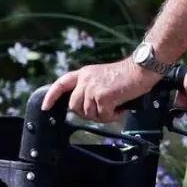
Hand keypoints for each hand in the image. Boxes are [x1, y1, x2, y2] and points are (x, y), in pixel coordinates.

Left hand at [43, 59, 163, 122]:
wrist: (140, 70)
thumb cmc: (127, 76)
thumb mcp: (102, 78)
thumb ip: (91, 89)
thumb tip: (87, 108)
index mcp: (84, 74)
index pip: (61, 84)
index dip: (52, 96)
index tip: (45, 107)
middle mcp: (85, 80)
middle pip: (75, 107)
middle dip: (88, 113)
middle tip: (105, 109)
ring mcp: (92, 88)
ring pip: (89, 114)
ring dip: (103, 115)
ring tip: (116, 106)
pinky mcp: (102, 97)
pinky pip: (103, 116)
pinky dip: (113, 116)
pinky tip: (121, 107)